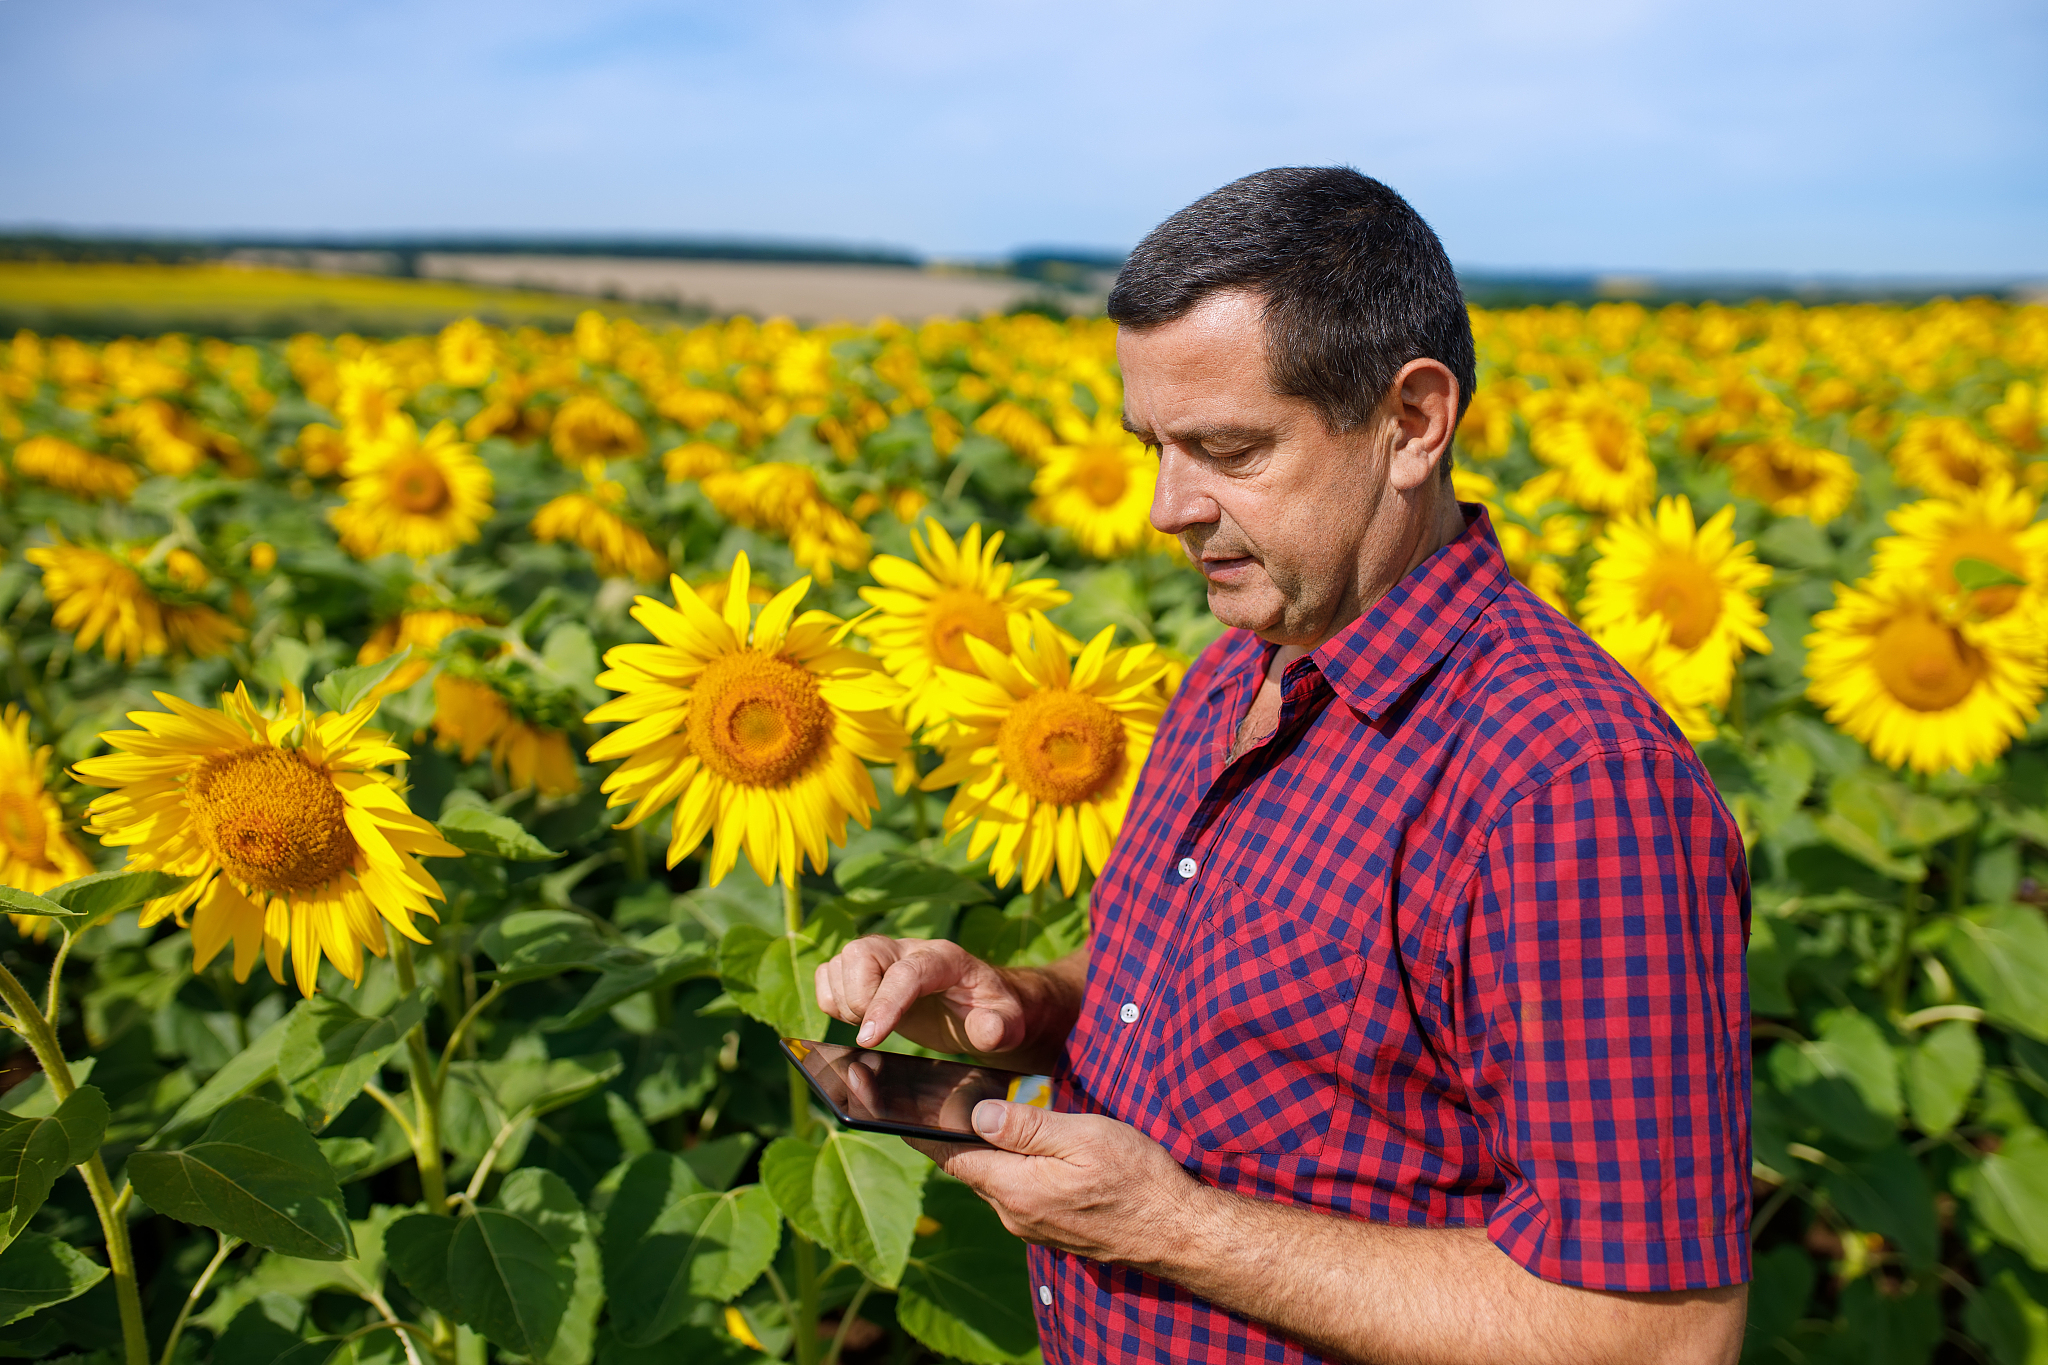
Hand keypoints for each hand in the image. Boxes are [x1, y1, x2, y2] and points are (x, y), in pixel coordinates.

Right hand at [814, 936, 1032, 1056]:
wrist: (982, 1006)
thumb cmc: (995, 1012)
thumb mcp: (1009, 1023)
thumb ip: (1000, 1027)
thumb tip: (986, 1031)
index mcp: (945, 958)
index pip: (907, 972)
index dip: (885, 1003)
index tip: (870, 1040)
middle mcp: (910, 950)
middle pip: (862, 952)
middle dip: (859, 999)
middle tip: (875, 1031)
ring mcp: (884, 957)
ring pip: (840, 961)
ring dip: (844, 1001)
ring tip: (870, 1026)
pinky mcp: (865, 970)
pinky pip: (828, 972)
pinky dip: (830, 998)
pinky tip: (857, 1018)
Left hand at [910, 1100, 1202, 1265]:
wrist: (1177, 1232)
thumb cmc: (1136, 1178)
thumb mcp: (1083, 1137)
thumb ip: (1026, 1127)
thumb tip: (974, 1115)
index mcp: (1015, 1188)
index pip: (950, 1154)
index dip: (916, 1129)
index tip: (883, 1107)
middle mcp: (1014, 1213)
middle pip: (968, 1166)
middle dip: (947, 1135)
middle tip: (924, 1099)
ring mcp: (1032, 1225)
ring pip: (994, 1179)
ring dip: (981, 1150)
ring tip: (969, 1115)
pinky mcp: (1051, 1228)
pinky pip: (1016, 1192)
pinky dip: (1008, 1167)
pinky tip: (1018, 1147)